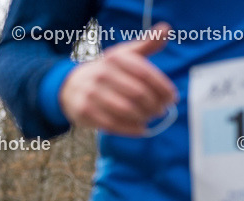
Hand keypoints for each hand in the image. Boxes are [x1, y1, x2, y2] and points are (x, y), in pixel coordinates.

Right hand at [59, 22, 176, 136]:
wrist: (71, 86)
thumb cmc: (106, 71)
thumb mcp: (123, 55)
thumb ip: (146, 44)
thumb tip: (166, 28)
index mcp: (114, 58)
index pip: (146, 74)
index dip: (163, 88)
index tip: (172, 98)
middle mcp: (102, 74)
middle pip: (138, 94)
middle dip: (154, 105)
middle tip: (161, 111)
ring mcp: (92, 94)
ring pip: (127, 110)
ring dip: (144, 117)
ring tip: (150, 118)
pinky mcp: (85, 112)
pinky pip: (113, 124)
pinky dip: (131, 129)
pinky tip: (140, 129)